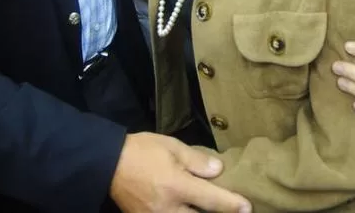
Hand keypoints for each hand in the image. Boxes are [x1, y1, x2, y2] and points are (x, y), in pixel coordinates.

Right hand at [110, 132, 251, 212]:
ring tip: (206, 207)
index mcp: (176, 186)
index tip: (247, 208)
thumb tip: (218, 171)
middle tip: (229, 206)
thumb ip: (196, 161)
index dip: (232, 205)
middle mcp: (168, 207)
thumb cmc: (142, 150)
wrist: (107, 164)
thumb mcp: (172, 147)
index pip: (212, 200)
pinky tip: (185, 208)